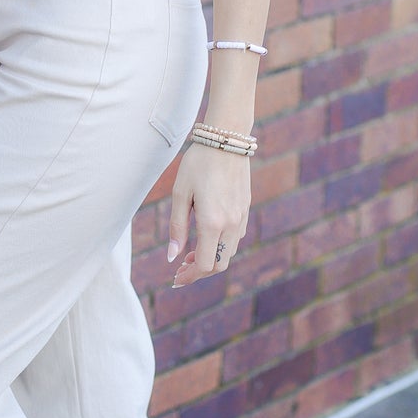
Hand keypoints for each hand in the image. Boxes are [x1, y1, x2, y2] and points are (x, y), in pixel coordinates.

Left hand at [167, 144, 250, 286]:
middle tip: (181, 267)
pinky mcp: (246, 209)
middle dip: (200, 271)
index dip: (190, 276)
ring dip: (211, 258)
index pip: (204, 264)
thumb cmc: (198, 164)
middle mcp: (231, 224)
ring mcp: (241, 217)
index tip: (176, 277)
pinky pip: (235, 238)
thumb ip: (176, 228)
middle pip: (219, 264)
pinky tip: (206, 235)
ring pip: (228, 252)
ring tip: (190, 252)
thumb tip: (172, 257)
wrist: (227, 140)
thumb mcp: (179, 194)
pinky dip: (221, 245)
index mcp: (212, 222)